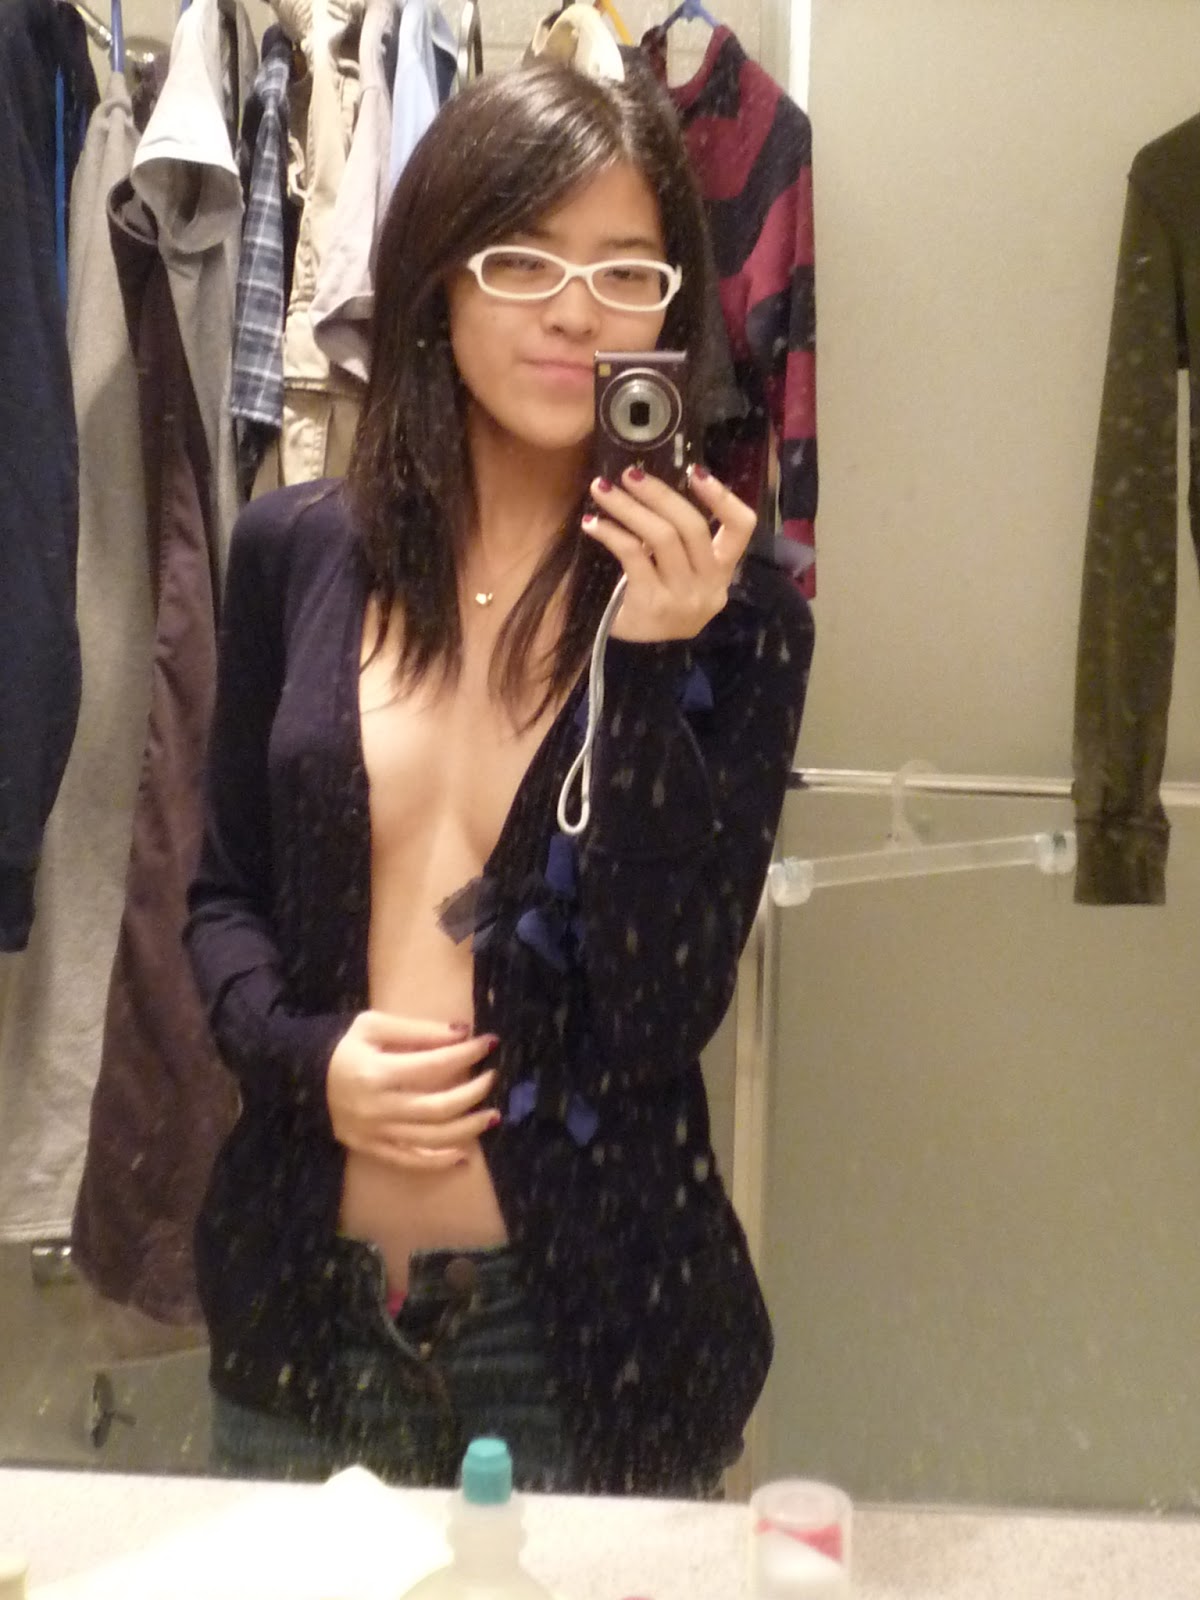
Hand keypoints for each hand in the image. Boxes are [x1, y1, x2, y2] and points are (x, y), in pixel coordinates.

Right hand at [326, 1011, 498, 1170]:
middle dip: (472, 1093)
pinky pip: (411, 1162)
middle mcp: (377, 1108)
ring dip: (466, 1130)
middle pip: (437, 1108)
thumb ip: (418, 1030)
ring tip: (492, 1116)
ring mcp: (374, 1134)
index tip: (489, 1043)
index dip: (466, 1054)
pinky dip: (440, 1162)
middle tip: (492, 1079)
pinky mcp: (371, 1149)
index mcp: (377, 1072)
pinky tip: (464, 1155)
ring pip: (430, 1140)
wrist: (302, 1077)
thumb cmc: (343, 1046)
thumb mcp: (374, 1026)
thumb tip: (462, 1032)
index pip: (434, 1065)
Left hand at [580, 464, 755, 642]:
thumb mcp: (681, 573)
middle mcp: (709, 585)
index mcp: (722, 571)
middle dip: (659, 494)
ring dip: (628, 508)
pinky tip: (592, 523)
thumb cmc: (657, 600)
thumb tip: (650, 486)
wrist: (637, 653)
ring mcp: (683, 598)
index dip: (722, 496)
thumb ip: (681, 540)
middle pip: (692, 527)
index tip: (695, 471)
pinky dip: (611, 533)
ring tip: (602, 489)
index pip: (741, 527)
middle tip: (629, 473)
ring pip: (662, 538)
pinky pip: (633, 556)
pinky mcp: (652, 605)